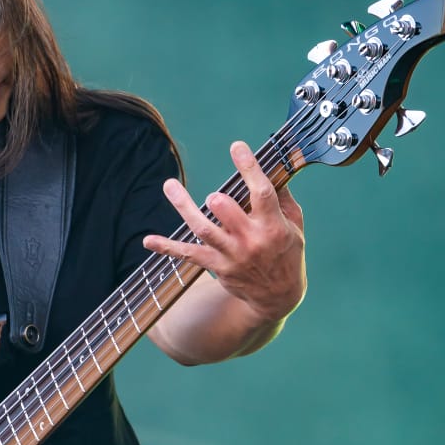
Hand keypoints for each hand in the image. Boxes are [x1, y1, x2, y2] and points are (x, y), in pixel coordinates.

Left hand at [146, 140, 305, 323]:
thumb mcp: (295, 226)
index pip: (261, 193)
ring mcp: (232, 255)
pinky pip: (188, 255)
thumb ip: (283, 198)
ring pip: (203, 229)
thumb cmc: (288, 254)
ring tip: (170, 185)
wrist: (278, 296)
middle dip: (218, 201)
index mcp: (273, 226)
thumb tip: (273, 170)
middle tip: (214, 197)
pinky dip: (167, 248)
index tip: (237, 147)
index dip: (249, 168)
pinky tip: (148, 240)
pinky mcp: (217, 266)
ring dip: (185, 207)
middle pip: (227, 213)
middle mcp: (251, 240)